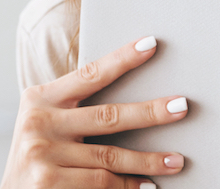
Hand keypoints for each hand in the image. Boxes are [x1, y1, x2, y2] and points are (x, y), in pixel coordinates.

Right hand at [1, 36, 188, 188]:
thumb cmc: (38, 154)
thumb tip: (136, 100)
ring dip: (148, 161)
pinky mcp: (49, 183)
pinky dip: (128, 186)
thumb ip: (76, 108)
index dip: (123, 59)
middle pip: (109, 116)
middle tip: (181, 107)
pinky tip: (146, 186)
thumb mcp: (46, 122)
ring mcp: (43, 155)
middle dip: (151, 112)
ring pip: (110, 157)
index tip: (152, 44)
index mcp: (40, 98)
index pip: (90, 74)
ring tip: (176, 161)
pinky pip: (101, 183)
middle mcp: (39, 123)